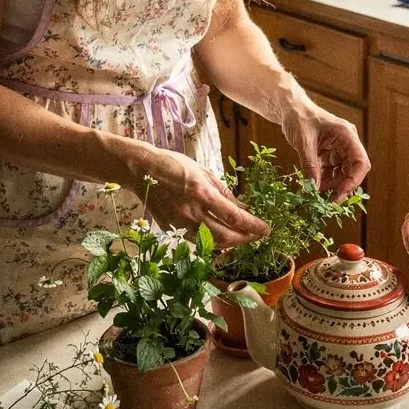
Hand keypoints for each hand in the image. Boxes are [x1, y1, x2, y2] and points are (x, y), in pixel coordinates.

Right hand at [121, 145, 269, 249]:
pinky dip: (212, 241)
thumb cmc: (174, 165)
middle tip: (257, 236)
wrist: (142, 170)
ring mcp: (180, 223)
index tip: (266, 230)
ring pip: (211, 243)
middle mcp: (192, 212)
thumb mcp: (204, 172)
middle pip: (226, 236)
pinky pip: (196, 240)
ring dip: (230, 243)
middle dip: (245, 239)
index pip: (235, 217)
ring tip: (241, 238)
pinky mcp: (171, 229)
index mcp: (203, 194)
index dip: (253, 226)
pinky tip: (220, 237)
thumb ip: (224, 191)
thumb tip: (242, 207)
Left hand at [280, 104, 369, 197]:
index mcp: (347, 135)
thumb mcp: (303, 142)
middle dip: (342, 186)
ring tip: (317, 193)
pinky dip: (324, 180)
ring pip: (343, 174)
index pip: (360, 161)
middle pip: (353, 171)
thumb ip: (309, 165)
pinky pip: (332, 172)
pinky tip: (314, 185)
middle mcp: (347, 143)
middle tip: (328, 200)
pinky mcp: (330, 154)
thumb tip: (313, 188)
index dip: (354, 180)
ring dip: (332, 185)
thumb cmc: (299, 118)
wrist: (289, 109)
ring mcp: (339, 149)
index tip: (341, 193)